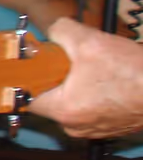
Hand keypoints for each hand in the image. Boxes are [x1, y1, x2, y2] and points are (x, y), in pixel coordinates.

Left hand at [32, 19, 142, 140]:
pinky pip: (92, 106)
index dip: (27, 77)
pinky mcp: (112, 125)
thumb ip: (61, 32)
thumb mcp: (90, 41)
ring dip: (77, 83)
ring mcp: (95, 129)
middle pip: (50, 98)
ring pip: (72, 101)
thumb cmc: (135, 72)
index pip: (27, 97)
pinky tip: (108, 77)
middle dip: (56, 76)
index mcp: (64, 111)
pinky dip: (94, 91)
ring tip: (94, 67)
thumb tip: (53, 30)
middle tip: (68, 59)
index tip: (29, 64)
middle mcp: (77, 126)